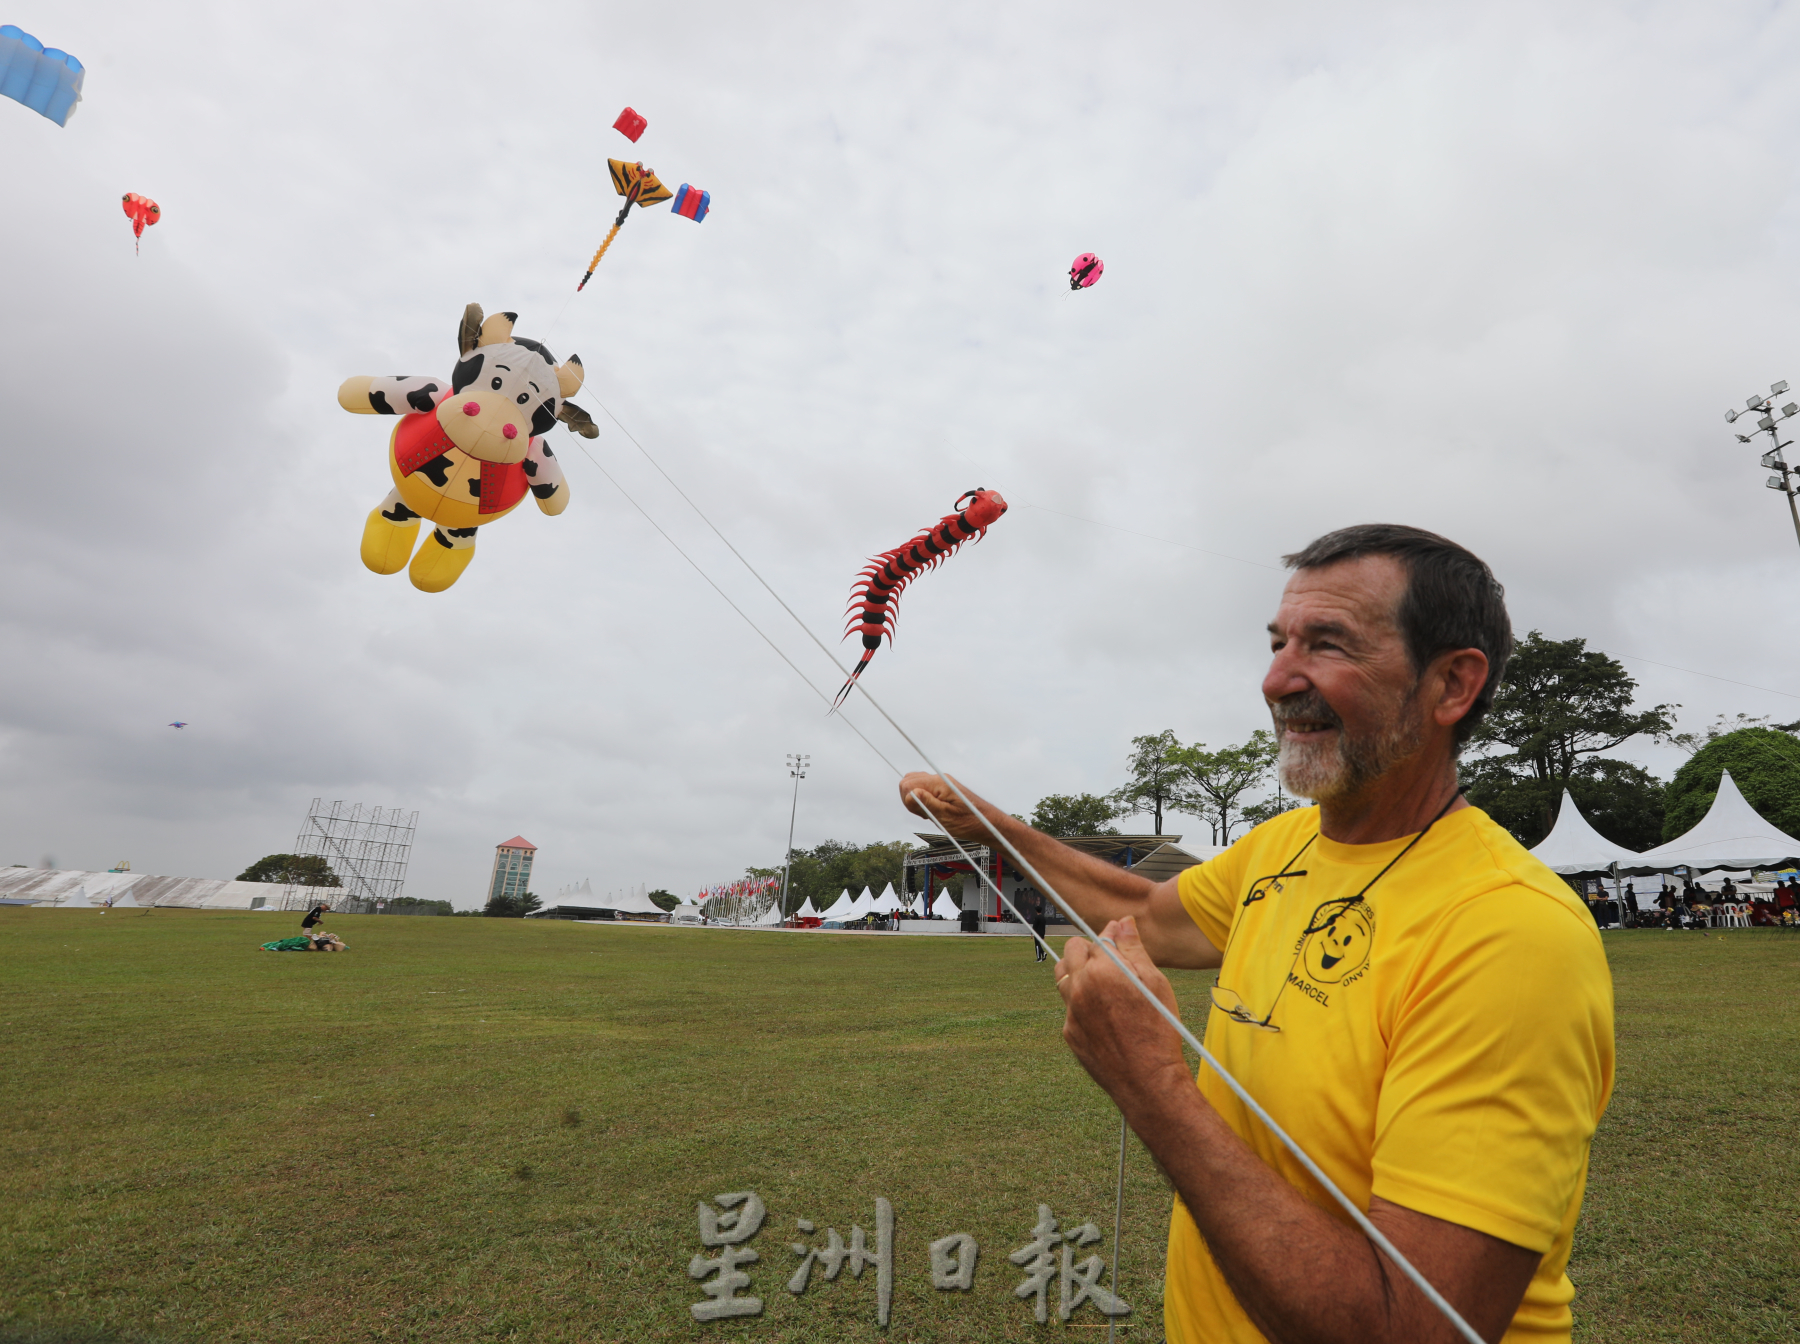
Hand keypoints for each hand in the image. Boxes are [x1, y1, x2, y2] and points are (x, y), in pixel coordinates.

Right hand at [898, 772, 994, 841]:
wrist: (986, 823)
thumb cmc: (970, 822)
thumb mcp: (945, 817)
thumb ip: (926, 804)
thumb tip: (909, 794)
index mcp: (939, 783)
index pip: (908, 783)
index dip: (908, 800)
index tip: (920, 812)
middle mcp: (939, 779)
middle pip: (908, 781)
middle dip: (909, 798)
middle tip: (924, 813)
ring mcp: (940, 783)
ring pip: (914, 785)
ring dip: (915, 800)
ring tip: (929, 813)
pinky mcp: (942, 789)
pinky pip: (923, 790)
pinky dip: (922, 801)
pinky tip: (933, 812)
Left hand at [1055, 918, 1189, 1113]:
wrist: (1147, 1079)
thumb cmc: (1158, 1028)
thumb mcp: (1154, 983)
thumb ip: (1133, 949)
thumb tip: (1122, 922)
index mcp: (1102, 970)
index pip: (1098, 938)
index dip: (1112, 939)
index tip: (1120, 943)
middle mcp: (1080, 987)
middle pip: (1072, 951)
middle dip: (1089, 951)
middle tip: (1111, 965)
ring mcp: (1071, 1011)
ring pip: (1062, 976)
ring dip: (1077, 972)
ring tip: (1101, 983)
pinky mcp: (1069, 1032)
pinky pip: (1069, 1006)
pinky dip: (1081, 1003)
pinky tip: (1104, 1015)